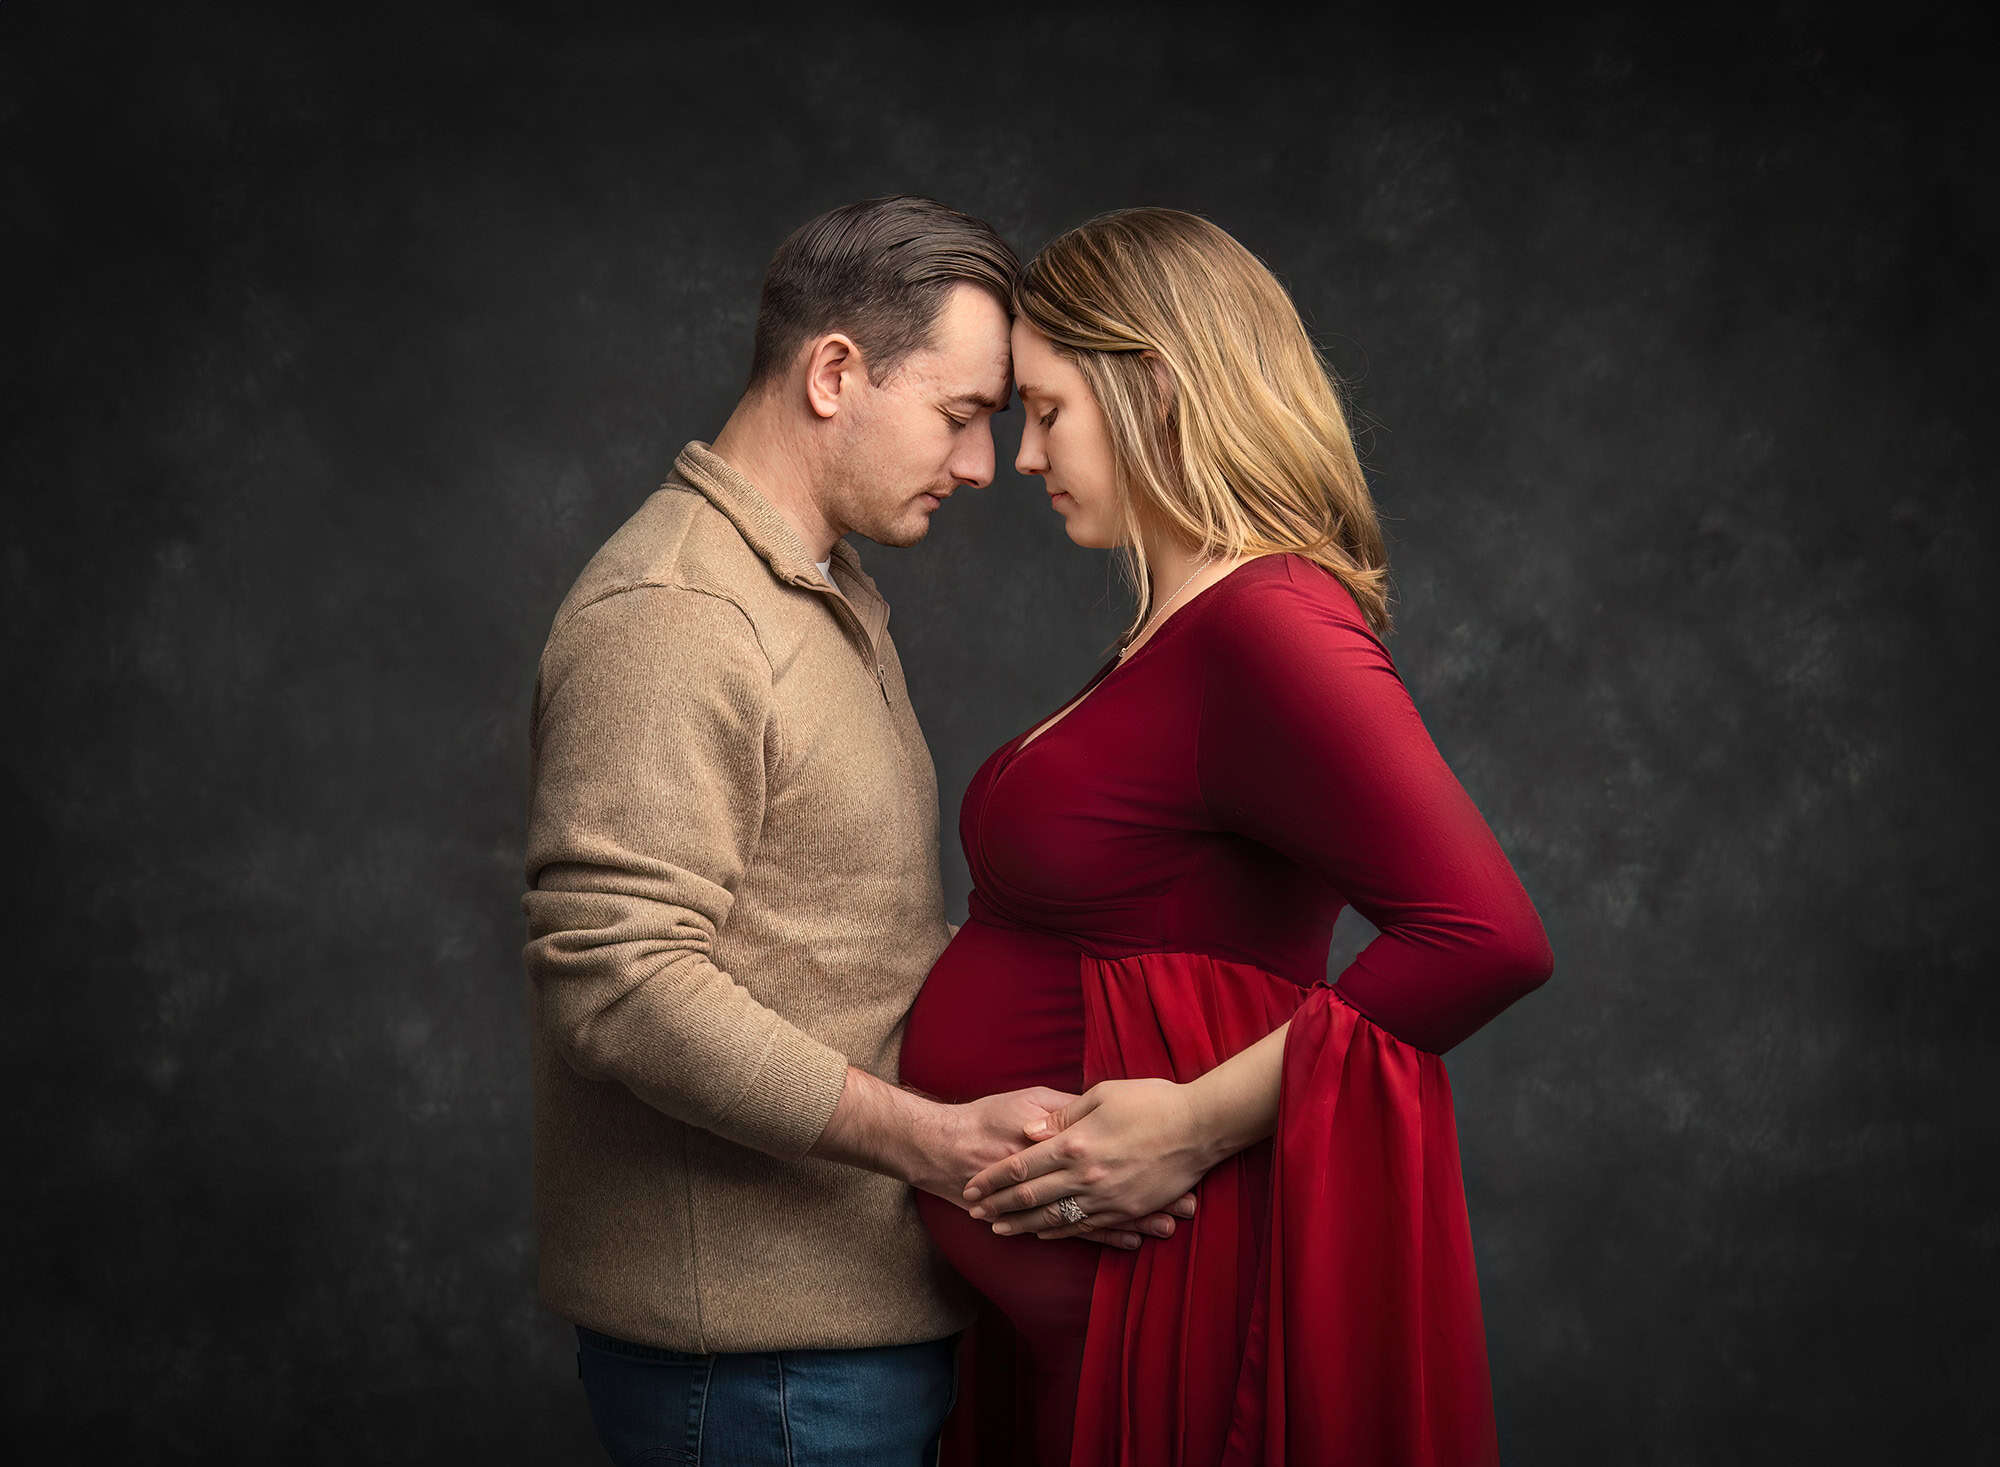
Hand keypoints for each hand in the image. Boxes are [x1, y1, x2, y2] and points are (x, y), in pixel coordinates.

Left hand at [959, 1078, 1212, 1241]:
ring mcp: (1107, 1197)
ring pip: (1054, 1218)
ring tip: (999, 1229)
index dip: (992, 1180)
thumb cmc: (1152, 1101)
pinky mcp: (1127, 1210)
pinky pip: (1086, 1227)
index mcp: (1075, 1143)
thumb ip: (1062, 1115)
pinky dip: (1060, 1233)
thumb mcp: (1102, 1095)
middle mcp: (1086, 1176)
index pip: (1020, 1167)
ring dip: (1023, 1225)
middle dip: (998, 1206)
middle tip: (974, 1213)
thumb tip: (1030, 1133)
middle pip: (1031, 1197)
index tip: (971, 1186)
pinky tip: (1044, 1235)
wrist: (1201, 1126)